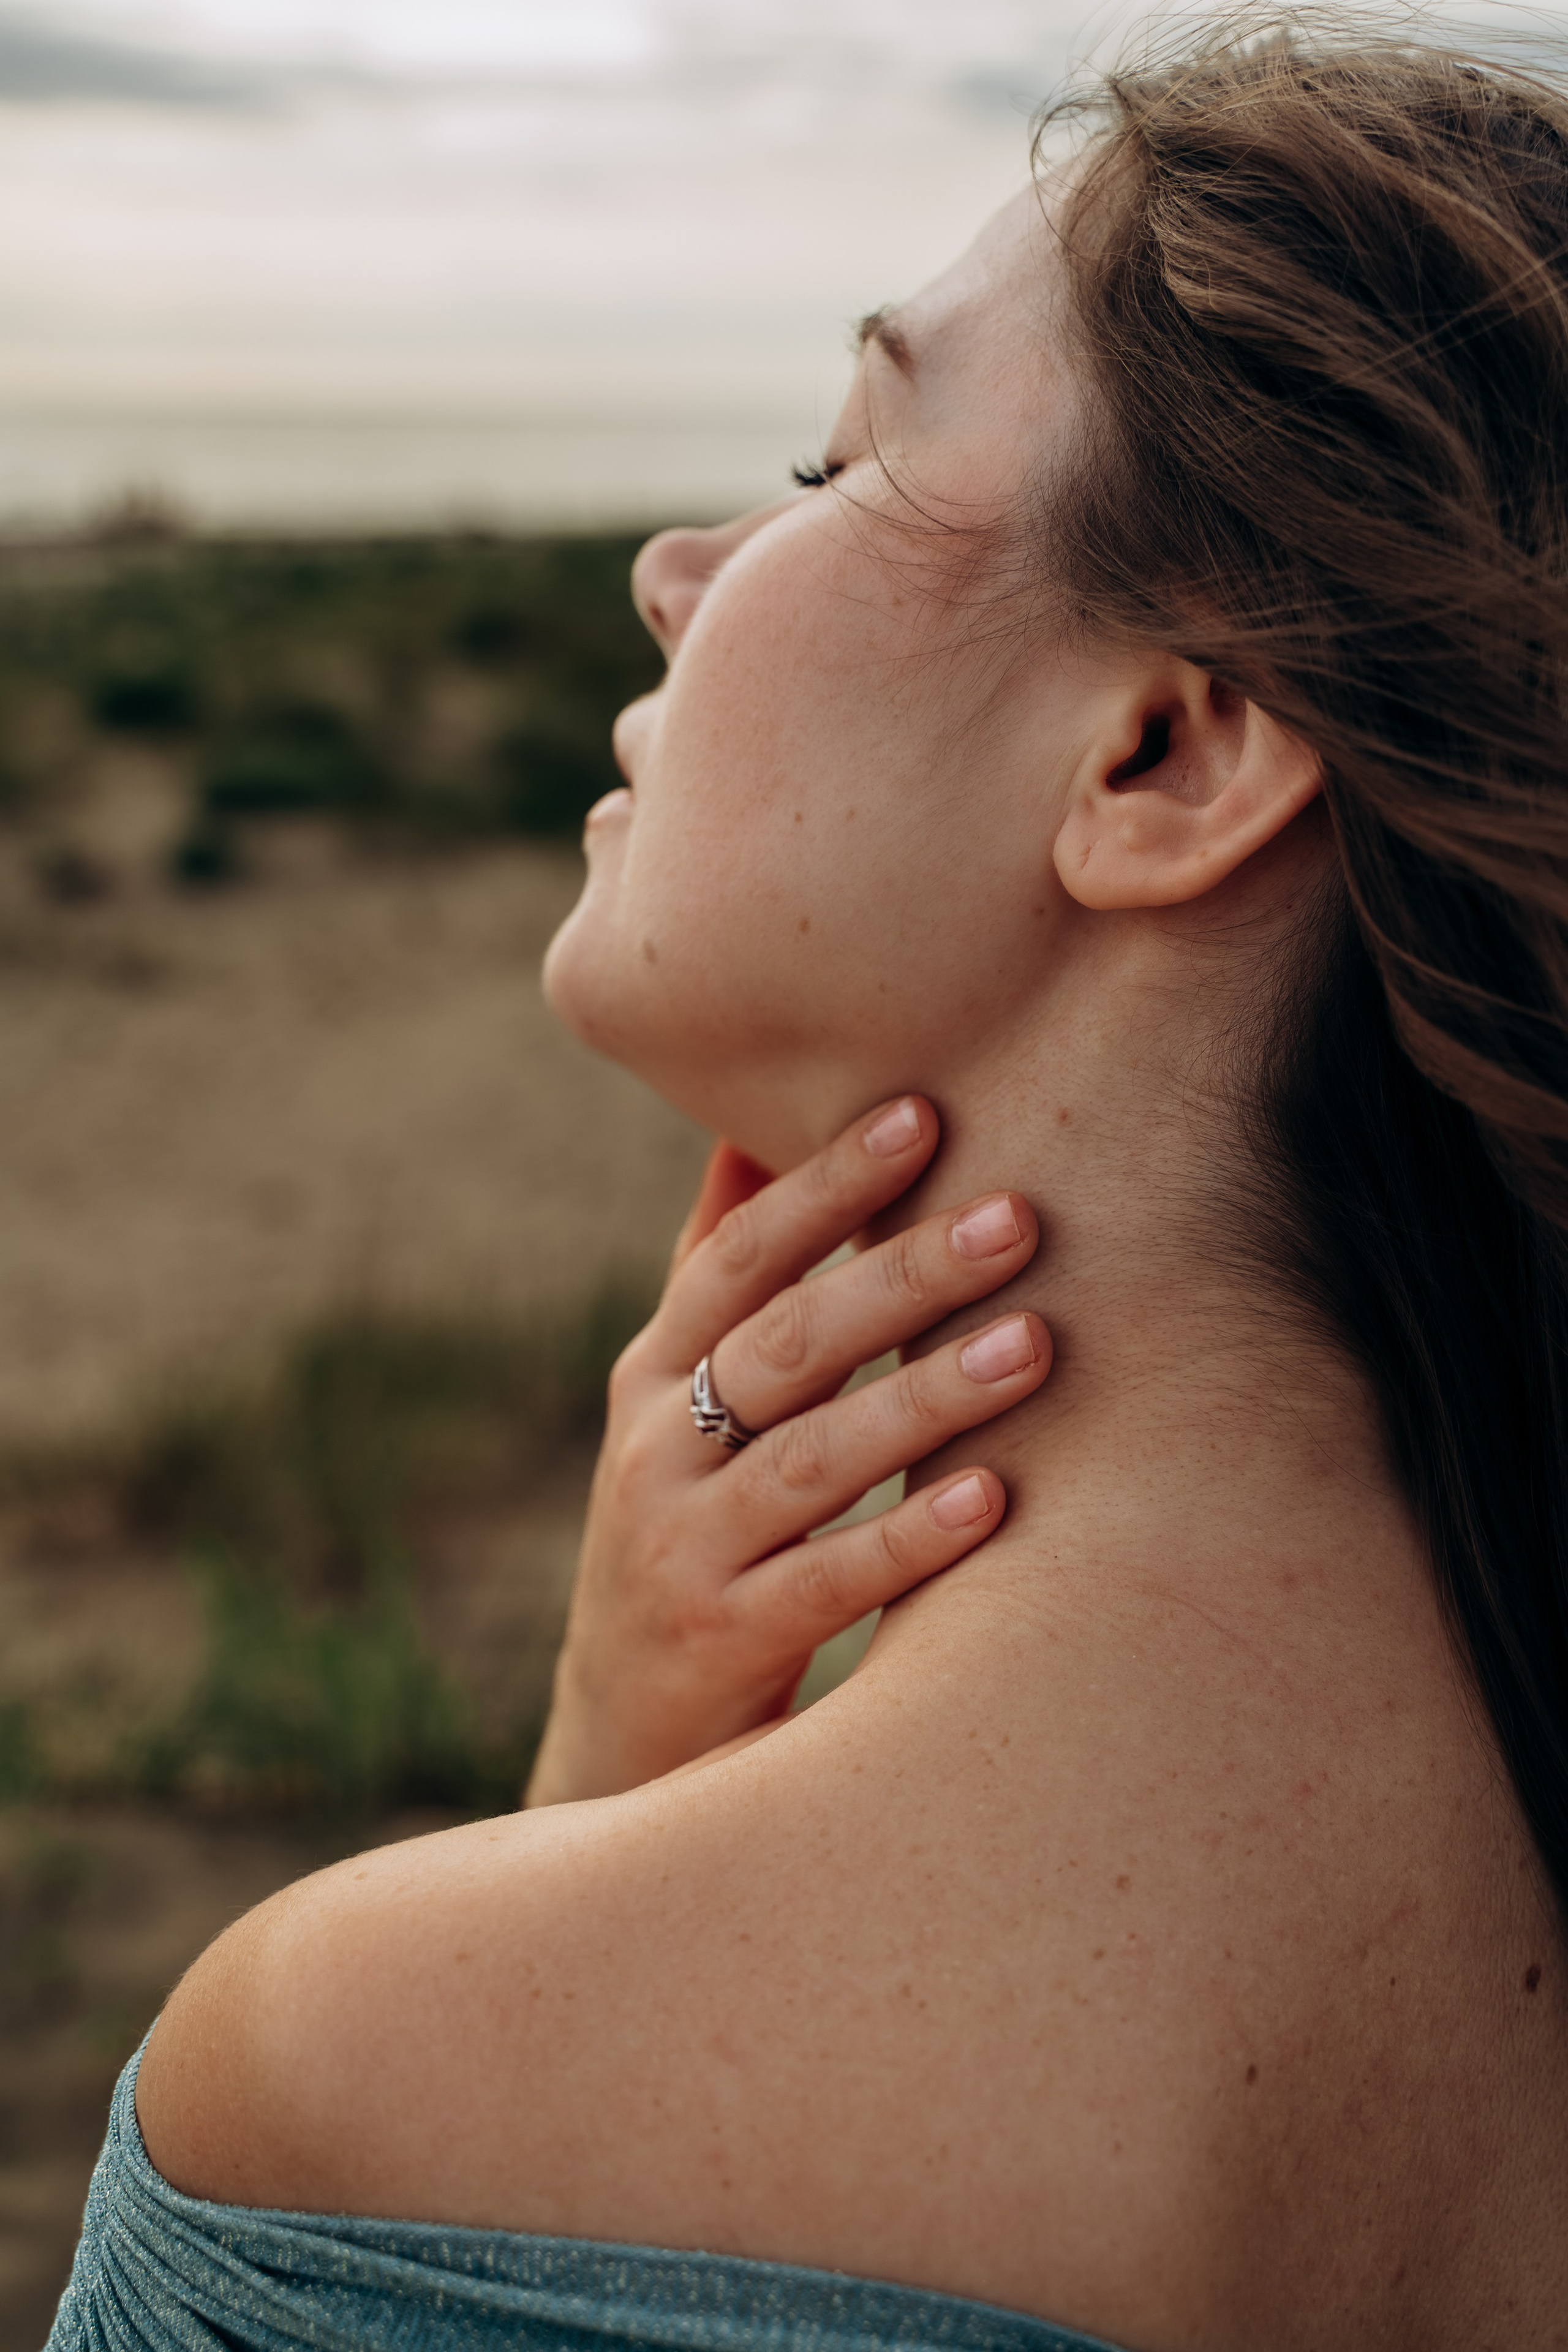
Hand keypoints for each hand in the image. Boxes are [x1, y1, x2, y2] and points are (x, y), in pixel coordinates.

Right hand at [524, 1097, 1049, 1805]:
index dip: (824, 1182)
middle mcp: (653, 1449)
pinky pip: (829, 1581)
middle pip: (786, 1342)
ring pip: (813, 1457)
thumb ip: (712, 1280)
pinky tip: (994, 1496)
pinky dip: (910, 1538)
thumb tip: (744, 1130)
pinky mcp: (722, 1642)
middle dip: (904, 1273)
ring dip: (925, 1396)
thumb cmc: (684, 1534)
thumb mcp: (671, 1408)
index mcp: (649, 1375)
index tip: (923, 1111)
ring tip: (1033, 1344)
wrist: (619, 1738)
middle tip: (1019, 1216)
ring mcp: (682, 1549)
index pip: (738, 1257)